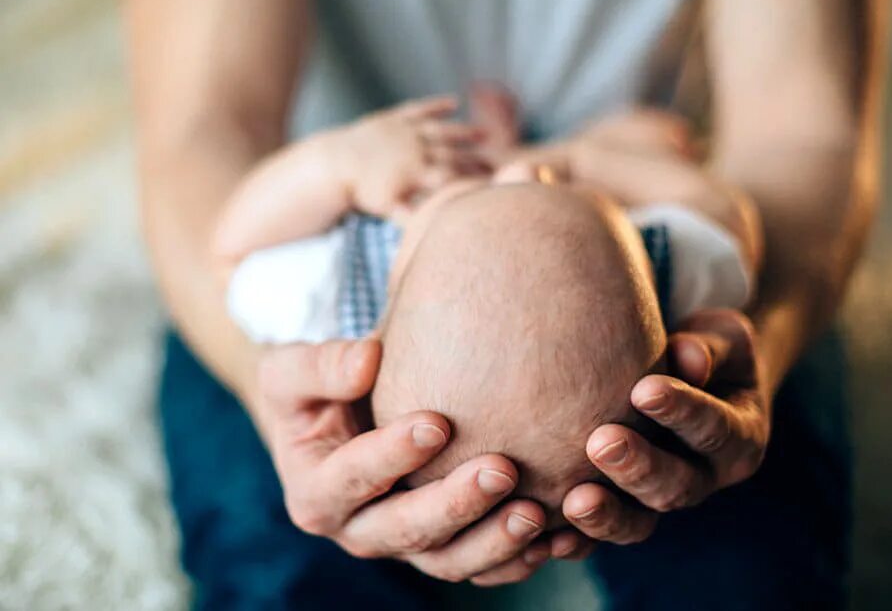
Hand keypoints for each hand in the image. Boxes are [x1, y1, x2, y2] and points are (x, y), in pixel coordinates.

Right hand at [255, 337, 561, 583]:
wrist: (337, 419)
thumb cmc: (316, 389)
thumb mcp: (294, 372)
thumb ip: (322, 365)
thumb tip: (368, 359)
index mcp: (317, 493)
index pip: (353, 478)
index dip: (393, 454)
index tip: (438, 422)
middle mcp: (360, 530)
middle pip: (406, 531)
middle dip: (455, 504)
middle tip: (502, 469)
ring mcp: (405, 546)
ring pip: (449, 560)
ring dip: (495, 543)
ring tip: (539, 513)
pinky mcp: (445, 547)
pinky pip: (485, 567)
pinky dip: (522, 557)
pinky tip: (562, 535)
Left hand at [343, 96, 488, 216]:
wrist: (334, 162)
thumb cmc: (362, 191)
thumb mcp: (387, 208)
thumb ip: (414, 215)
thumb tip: (436, 226)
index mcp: (418, 172)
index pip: (454, 176)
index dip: (474, 180)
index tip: (495, 184)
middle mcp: (417, 148)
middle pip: (453, 153)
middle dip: (477, 158)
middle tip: (498, 164)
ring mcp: (407, 131)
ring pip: (442, 130)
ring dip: (465, 131)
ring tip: (485, 134)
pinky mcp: (395, 118)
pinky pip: (420, 109)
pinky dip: (437, 106)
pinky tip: (454, 102)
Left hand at [561, 309, 770, 543]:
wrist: (695, 380)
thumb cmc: (702, 352)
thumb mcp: (719, 340)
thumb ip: (706, 349)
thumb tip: (688, 355)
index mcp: (739, 438)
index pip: (714, 429)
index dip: (682, 411)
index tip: (643, 390)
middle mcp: (706, 478)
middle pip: (677, 485)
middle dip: (638, 467)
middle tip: (600, 442)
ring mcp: (664, 498)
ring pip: (640, 521)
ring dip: (606, 514)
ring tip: (573, 501)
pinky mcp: (629, 509)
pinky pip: (605, 532)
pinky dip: (579, 540)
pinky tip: (549, 540)